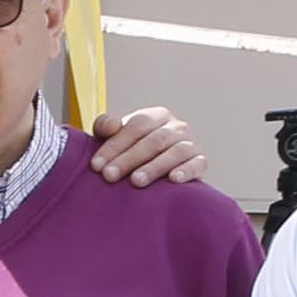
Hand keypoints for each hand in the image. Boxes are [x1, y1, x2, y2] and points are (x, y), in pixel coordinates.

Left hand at [82, 102, 207, 187]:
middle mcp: (175, 126)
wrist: (155, 171)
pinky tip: (173, 179)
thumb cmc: (129, 151)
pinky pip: (197, 164)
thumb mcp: (115, 137)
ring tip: (136, 181)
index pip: (135, 126)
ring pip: (175, 152)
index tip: (96, 165)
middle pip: (153, 140)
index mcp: (154, 116)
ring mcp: (190, 143)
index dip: (115, 145)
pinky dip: (186, 170)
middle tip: (109, 176)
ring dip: (154, 166)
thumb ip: (106, 127)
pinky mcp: (200, 161)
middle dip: (129, 159)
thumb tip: (111, 126)